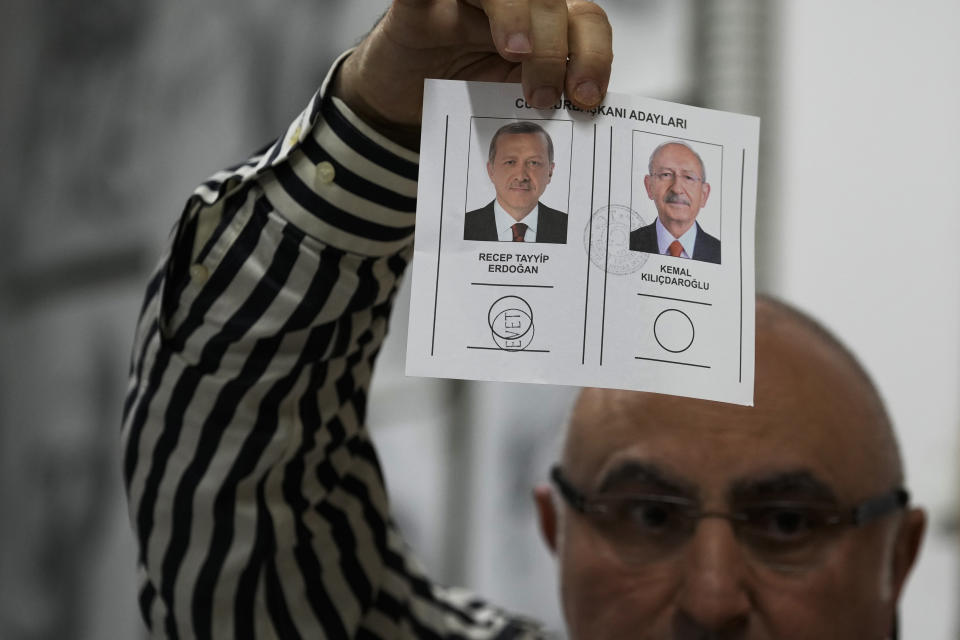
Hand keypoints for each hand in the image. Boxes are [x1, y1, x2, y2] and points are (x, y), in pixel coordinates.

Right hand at [334, 0, 612, 146]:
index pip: (584, 20)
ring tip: (514, 53)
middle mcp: (511, 5)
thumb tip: (581, 118)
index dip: (594, 55)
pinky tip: (446, 9)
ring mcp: (466, 0)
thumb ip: (544, 100)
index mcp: (542, 26)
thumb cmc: (459, 94)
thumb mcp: (510, 103)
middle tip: (543, 95)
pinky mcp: (419, 6)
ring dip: (517, 15)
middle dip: (556, 47)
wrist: (404, 98)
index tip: (585, 97)